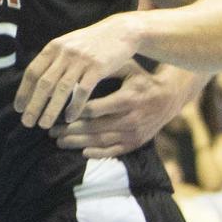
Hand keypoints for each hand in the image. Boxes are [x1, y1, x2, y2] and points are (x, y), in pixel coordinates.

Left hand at [16, 13, 141, 129]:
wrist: (119, 31)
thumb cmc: (91, 41)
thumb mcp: (68, 43)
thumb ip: (53, 58)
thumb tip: (35, 79)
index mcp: (54, 47)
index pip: (33, 71)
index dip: (24, 91)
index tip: (18, 108)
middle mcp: (64, 52)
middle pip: (44, 83)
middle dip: (34, 104)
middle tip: (27, 122)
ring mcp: (81, 60)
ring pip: (61, 89)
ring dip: (51, 109)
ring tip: (44, 125)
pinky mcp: (97, 67)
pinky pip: (83, 91)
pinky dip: (75, 106)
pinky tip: (70, 118)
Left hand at [50, 63, 191, 156]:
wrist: (169, 98)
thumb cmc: (142, 79)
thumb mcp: (128, 68)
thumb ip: (107, 68)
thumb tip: (80, 66)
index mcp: (128, 98)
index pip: (96, 109)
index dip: (76, 112)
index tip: (60, 112)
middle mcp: (131, 118)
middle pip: (95, 128)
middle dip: (71, 131)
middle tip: (52, 131)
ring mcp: (134, 133)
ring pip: (102, 141)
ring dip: (79, 143)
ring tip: (60, 142)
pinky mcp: (136, 143)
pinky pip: (114, 151)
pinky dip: (98, 154)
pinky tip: (83, 152)